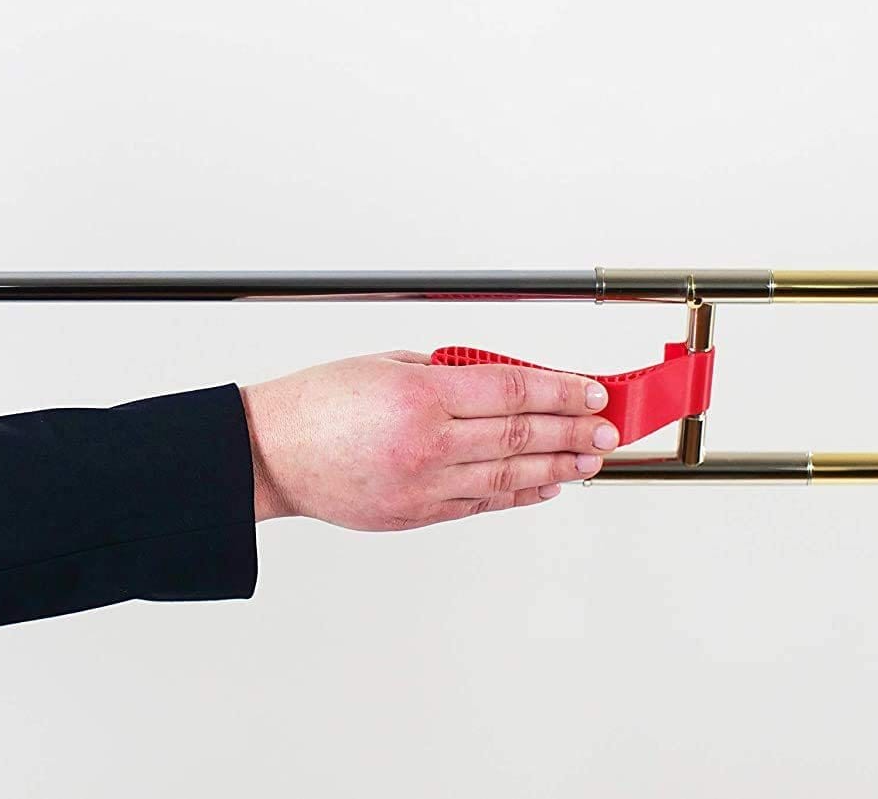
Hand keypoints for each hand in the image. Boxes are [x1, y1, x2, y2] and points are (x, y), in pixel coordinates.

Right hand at [240, 350, 616, 529]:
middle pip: (522, 434)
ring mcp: (425, 484)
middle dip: (573, 430)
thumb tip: (496, 383)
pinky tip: (545, 485)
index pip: (514, 390)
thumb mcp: (382, 364)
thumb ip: (443, 373)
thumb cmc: (315, 405)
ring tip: (590, 459)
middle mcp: (429, 442)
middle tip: (607, 428)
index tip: (590, 390)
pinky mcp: (416, 514)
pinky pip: (481, 503)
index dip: (561, 390)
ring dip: (558, 465)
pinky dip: (519, 493)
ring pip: (510, 474)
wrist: (269, 455)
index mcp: (421, 395)